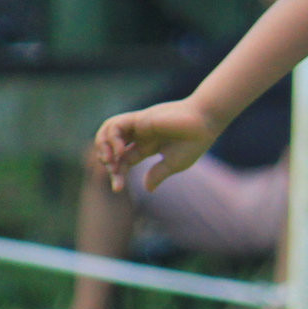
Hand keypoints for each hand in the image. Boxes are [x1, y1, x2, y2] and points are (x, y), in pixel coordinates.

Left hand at [94, 100, 218, 194]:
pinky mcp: (138, 118)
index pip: (124, 160)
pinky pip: (114, 126)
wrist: (204, 123)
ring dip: (103, 148)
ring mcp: (138, 126)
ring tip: (111, 162)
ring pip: (108, 133)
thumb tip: (147, 189)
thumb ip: (158, 174)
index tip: (118, 189)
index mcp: (148, 147)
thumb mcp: (173, 164)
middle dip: (108, 163)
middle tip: (114, 176)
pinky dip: (111, 138)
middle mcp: (140, 136)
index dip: (118, 174)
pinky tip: (120, 151)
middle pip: (113, 149)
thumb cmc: (194, 142)